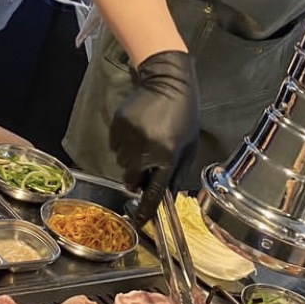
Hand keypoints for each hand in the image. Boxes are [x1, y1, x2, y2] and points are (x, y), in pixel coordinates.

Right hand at [110, 50, 198, 225]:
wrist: (167, 82)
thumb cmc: (183, 115)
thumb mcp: (189, 146)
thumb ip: (177, 172)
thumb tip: (166, 196)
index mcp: (167, 157)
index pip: (154, 191)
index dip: (146, 209)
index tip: (140, 221)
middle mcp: (145, 150)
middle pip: (132, 179)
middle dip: (137, 178)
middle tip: (147, 164)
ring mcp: (129, 137)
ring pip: (123, 162)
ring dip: (132, 159)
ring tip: (146, 140)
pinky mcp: (118, 126)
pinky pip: (116, 146)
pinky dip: (124, 144)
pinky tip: (137, 130)